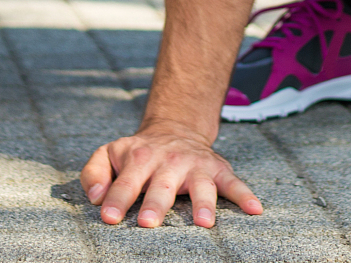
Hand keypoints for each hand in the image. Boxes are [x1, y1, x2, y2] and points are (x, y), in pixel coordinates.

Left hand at [79, 126, 261, 227]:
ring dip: (202, 203)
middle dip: (156, 203)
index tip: (110, 217)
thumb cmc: (137, 153)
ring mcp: (195, 165)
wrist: (175, 128)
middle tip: (149, 222)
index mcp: (139, 159)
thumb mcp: (109, 153)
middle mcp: (168, 161)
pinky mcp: (218, 169)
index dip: (117, 199)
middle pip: (162, 185)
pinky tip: (255, 209)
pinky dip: (245, 195)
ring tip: (204, 223)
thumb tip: (95, 197)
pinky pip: (234, 183)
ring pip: (201, 185)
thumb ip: (94, 173)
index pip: (125, 182)